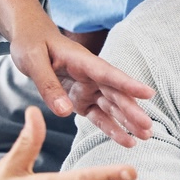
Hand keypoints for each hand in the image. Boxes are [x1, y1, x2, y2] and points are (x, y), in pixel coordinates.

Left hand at [0, 0, 153, 145]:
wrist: (30, 38)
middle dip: (131, 110)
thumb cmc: (31, 44)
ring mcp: (88, 87)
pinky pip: (98, 115)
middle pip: (114, 93)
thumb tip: (64, 112)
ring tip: (145, 137)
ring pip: (111, 106)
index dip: (128, 84)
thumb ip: (49, 86)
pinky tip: (126, 140)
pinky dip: (111, 128)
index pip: (108, 73)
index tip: (148, 93)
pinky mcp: (82, 99)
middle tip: (148, 127)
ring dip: (127, 121)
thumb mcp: (33, 61)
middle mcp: (90, 75)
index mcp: (82, 60)